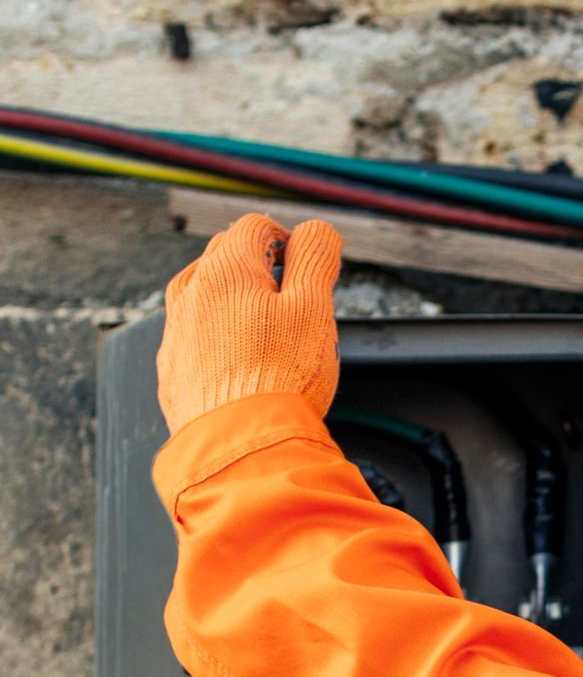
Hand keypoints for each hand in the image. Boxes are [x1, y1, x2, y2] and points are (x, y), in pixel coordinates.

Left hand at [157, 211, 342, 435]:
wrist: (240, 448)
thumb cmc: (281, 378)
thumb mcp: (314, 309)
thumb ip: (316, 260)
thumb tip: (316, 231)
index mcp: (225, 270)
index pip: (255, 227)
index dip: (287, 241)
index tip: (305, 269)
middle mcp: (189, 294)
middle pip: (225, 258)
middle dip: (259, 269)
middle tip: (291, 304)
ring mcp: (175, 334)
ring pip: (203, 298)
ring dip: (233, 303)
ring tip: (264, 335)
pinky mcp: (172, 372)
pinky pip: (193, 340)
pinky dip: (216, 342)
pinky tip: (241, 368)